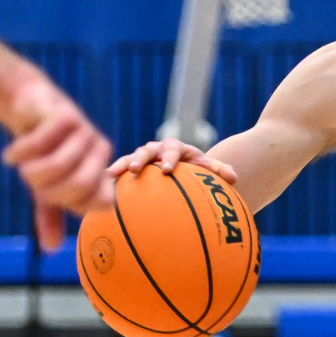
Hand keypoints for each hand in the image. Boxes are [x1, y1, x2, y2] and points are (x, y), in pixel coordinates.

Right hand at [0, 76, 114, 250]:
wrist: (28, 106)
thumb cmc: (43, 151)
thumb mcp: (45, 187)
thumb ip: (51, 216)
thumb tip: (50, 249)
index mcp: (102, 173)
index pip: (99, 203)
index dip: (71, 205)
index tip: (51, 195)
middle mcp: (100, 153)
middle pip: (76, 187)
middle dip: (46, 189)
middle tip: (31, 181)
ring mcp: (86, 132)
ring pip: (55, 166)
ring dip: (29, 170)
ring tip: (21, 166)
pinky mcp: (66, 115)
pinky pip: (37, 145)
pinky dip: (17, 153)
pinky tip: (10, 155)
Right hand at [105, 138, 239, 184]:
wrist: (183, 167)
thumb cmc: (197, 170)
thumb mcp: (208, 170)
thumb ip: (219, 171)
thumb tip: (234, 177)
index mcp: (176, 148)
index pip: (173, 149)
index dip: (169, 158)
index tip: (168, 169)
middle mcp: (156, 149)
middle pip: (146, 150)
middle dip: (140, 159)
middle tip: (135, 170)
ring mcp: (142, 157)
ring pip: (129, 158)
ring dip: (120, 166)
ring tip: (109, 176)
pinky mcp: (132, 167)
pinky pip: (121, 171)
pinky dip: (113, 177)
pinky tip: (101, 189)